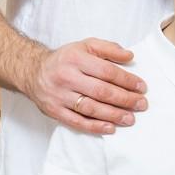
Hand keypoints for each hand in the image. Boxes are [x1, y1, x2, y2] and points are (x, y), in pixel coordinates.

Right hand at [30, 38, 145, 133]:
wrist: (32, 71)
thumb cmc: (65, 60)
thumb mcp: (85, 45)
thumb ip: (108, 48)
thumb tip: (129, 56)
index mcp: (76, 58)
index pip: (107, 71)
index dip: (127, 80)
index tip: (141, 87)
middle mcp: (66, 77)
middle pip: (101, 91)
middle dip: (125, 99)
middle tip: (141, 104)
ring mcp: (59, 95)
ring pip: (90, 108)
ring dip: (113, 115)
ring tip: (130, 118)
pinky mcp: (54, 111)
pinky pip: (77, 121)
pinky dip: (95, 127)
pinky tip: (110, 128)